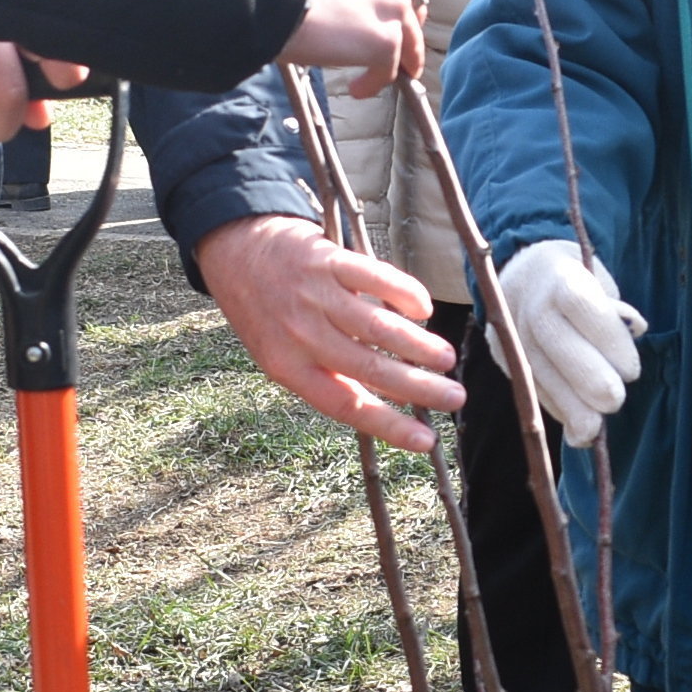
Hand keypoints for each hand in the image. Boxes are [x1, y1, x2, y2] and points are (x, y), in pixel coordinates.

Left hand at [193, 214, 459, 453]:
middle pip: (370, 368)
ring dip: (419, 345)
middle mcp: (301, 334)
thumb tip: (388, 402)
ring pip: (377, 327)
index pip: (346, 404)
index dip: (389, 425)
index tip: (427, 441)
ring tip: (445, 359)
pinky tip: (423, 309)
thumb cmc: (265, 312)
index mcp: (288, 367)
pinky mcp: (327, 259)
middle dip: (419, 387)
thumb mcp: (282, 354)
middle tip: (455, 398)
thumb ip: (327, 375)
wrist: (235, 250)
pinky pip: (375, 278)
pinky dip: (404, 294)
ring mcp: (315, 295)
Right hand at [280, 0, 428, 96]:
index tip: (390, 23)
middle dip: (405, 33)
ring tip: (371, 78)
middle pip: (413, 12)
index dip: (399, 7)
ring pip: (407, 44)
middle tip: (394, 54)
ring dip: (392, 64)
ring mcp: (394, 7)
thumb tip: (359, 11)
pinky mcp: (386, 41)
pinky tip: (357, 89)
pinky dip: (373, 83)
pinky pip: (389, 70)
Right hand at [490, 238, 645, 443]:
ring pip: (540, 374)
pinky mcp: (503, 357)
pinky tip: (575, 430)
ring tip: (592, 432)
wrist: (522, 276)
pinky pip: (531, 388)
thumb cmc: (575, 283)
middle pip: (557, 345)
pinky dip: (555, 411)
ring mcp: (513, 333)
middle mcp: (532, 306)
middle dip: (588, 380)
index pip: (582, 307)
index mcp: (560, 279)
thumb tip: (635, 328)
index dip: (609, 341)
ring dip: (569, 407)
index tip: (631, 370)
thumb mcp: (597, 282)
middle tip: (614, 401)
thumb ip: (614, 309)